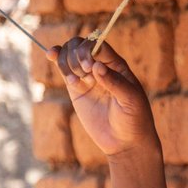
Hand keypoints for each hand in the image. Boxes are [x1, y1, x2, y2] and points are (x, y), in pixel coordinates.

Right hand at [48, 37, 156, 156]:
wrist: (125, 141)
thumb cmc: (135, 118)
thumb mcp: (131, 100)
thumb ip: (115, 82)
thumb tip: (96, 66)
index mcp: (117, 66)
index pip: (99, 46)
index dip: (89, 49)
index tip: (88, 66)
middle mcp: (101, 67)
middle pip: (81, 46)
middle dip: (75, 54)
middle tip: (82, 73)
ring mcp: (87, 77)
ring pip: (70, 54)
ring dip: (66, 60)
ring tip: (74, 80)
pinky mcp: (76, 88)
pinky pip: (64, 69)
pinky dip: (57, 60)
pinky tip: (52, 56)